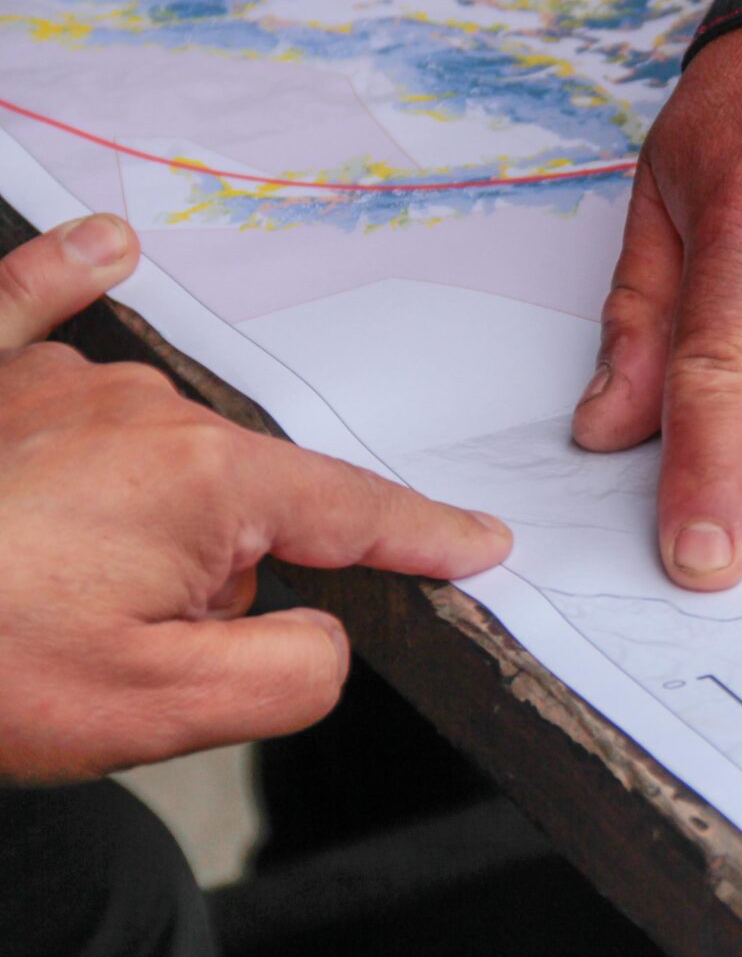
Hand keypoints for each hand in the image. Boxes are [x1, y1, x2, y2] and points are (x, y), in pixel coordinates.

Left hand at [0, 215, 512, 782]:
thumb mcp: (165, 711)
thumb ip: (295, 669)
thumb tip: (329, 626)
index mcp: (206, 484)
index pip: (355, 515)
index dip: (427, 538)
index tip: (482, 545)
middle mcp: (147, 411)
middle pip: (244, 504)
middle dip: (222, 578)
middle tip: (119, 651)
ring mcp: (59, 380)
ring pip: (158, 458)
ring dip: (145, 524)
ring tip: (45, 596)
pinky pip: (34, 306)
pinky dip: (67, 276)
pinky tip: (106, 245)